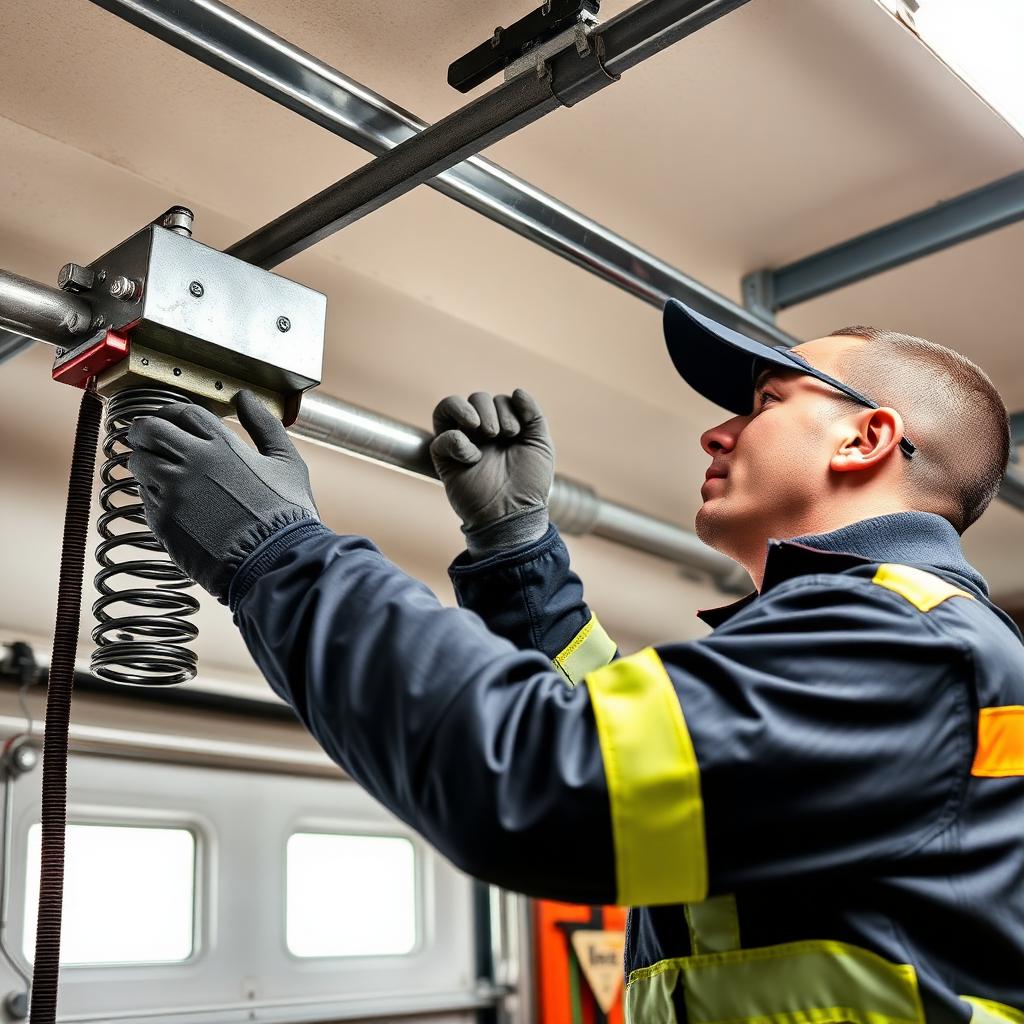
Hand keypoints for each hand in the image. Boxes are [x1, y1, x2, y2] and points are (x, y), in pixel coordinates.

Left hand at [128, 391, 317, 602]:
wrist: (274, 560)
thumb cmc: (286, 514)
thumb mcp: (287, 463)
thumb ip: (265, 425)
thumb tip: (246, 398)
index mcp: (222, 445)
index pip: (182, 412)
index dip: (173, 413)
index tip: (171, 421)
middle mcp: (192, 462)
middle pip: (148, 430)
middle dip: (143, 431)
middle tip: (147, 438)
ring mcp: (174, 492)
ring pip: (138, 463)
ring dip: (144, 463)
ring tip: (157, 471)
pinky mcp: (163, 522)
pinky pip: (144, 499)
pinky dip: (152, 495)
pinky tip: (171, 502)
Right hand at [430, 389, 553, 555]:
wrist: (514, 514)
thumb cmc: (529, 484)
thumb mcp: (540, 444)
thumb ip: (533, 415)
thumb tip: (517, 391)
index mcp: (502, 429)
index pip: (498, 400)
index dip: (508, 408)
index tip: (518, 434)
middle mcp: (480, 434)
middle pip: (476, 398)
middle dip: (491, 410)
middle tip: (502, 436)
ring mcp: (462, 444)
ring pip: (450, 406)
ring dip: (468, 410)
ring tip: (485, 431)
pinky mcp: (446, 460)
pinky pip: (441, 437)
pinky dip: (457, 440)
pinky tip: (474, 457)